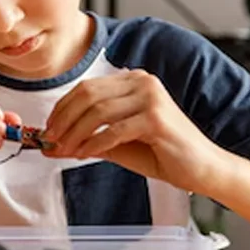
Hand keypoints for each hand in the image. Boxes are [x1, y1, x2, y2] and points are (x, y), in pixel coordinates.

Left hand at [42, 69, 225, 191]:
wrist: (202, 168)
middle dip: (63, 120)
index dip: (62, 108)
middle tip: (50, 141)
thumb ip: (88, 138)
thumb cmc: (163, 154)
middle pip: (88, 96)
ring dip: (75, 134)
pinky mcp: (156, 118)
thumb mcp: (118, 143)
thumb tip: (52, 145)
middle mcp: (142, 82)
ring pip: (97, 112)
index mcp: (133, 81)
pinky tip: (83, 155)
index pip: (86, 88)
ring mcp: (150, 98)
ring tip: (64, 151)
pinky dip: (94, 143)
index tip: (47, 129)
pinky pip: (114, 130)